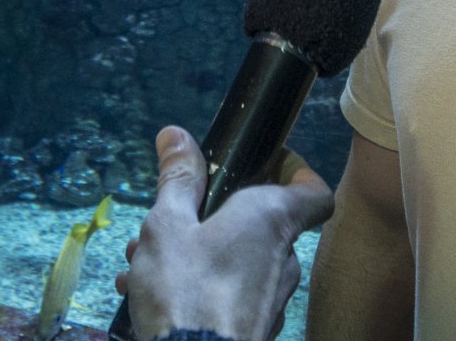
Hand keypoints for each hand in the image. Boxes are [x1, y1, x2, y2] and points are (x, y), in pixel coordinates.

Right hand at [115, 126, 334, 340]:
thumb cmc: (185, 290)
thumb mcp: (168, 225)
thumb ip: (177, 180)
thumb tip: (177, 135)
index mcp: (270, 220)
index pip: (314, 191)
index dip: (295, 172)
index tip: (262, 164)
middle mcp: (282, 259)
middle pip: (262, 225)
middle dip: (213, 217)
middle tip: (168, 219)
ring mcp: (272, 301)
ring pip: (238, 262)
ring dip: (195, 254)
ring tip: (141, 260)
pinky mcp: (257, 330)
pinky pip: (230, 297)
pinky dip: (198, 288)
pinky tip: (147, 295)